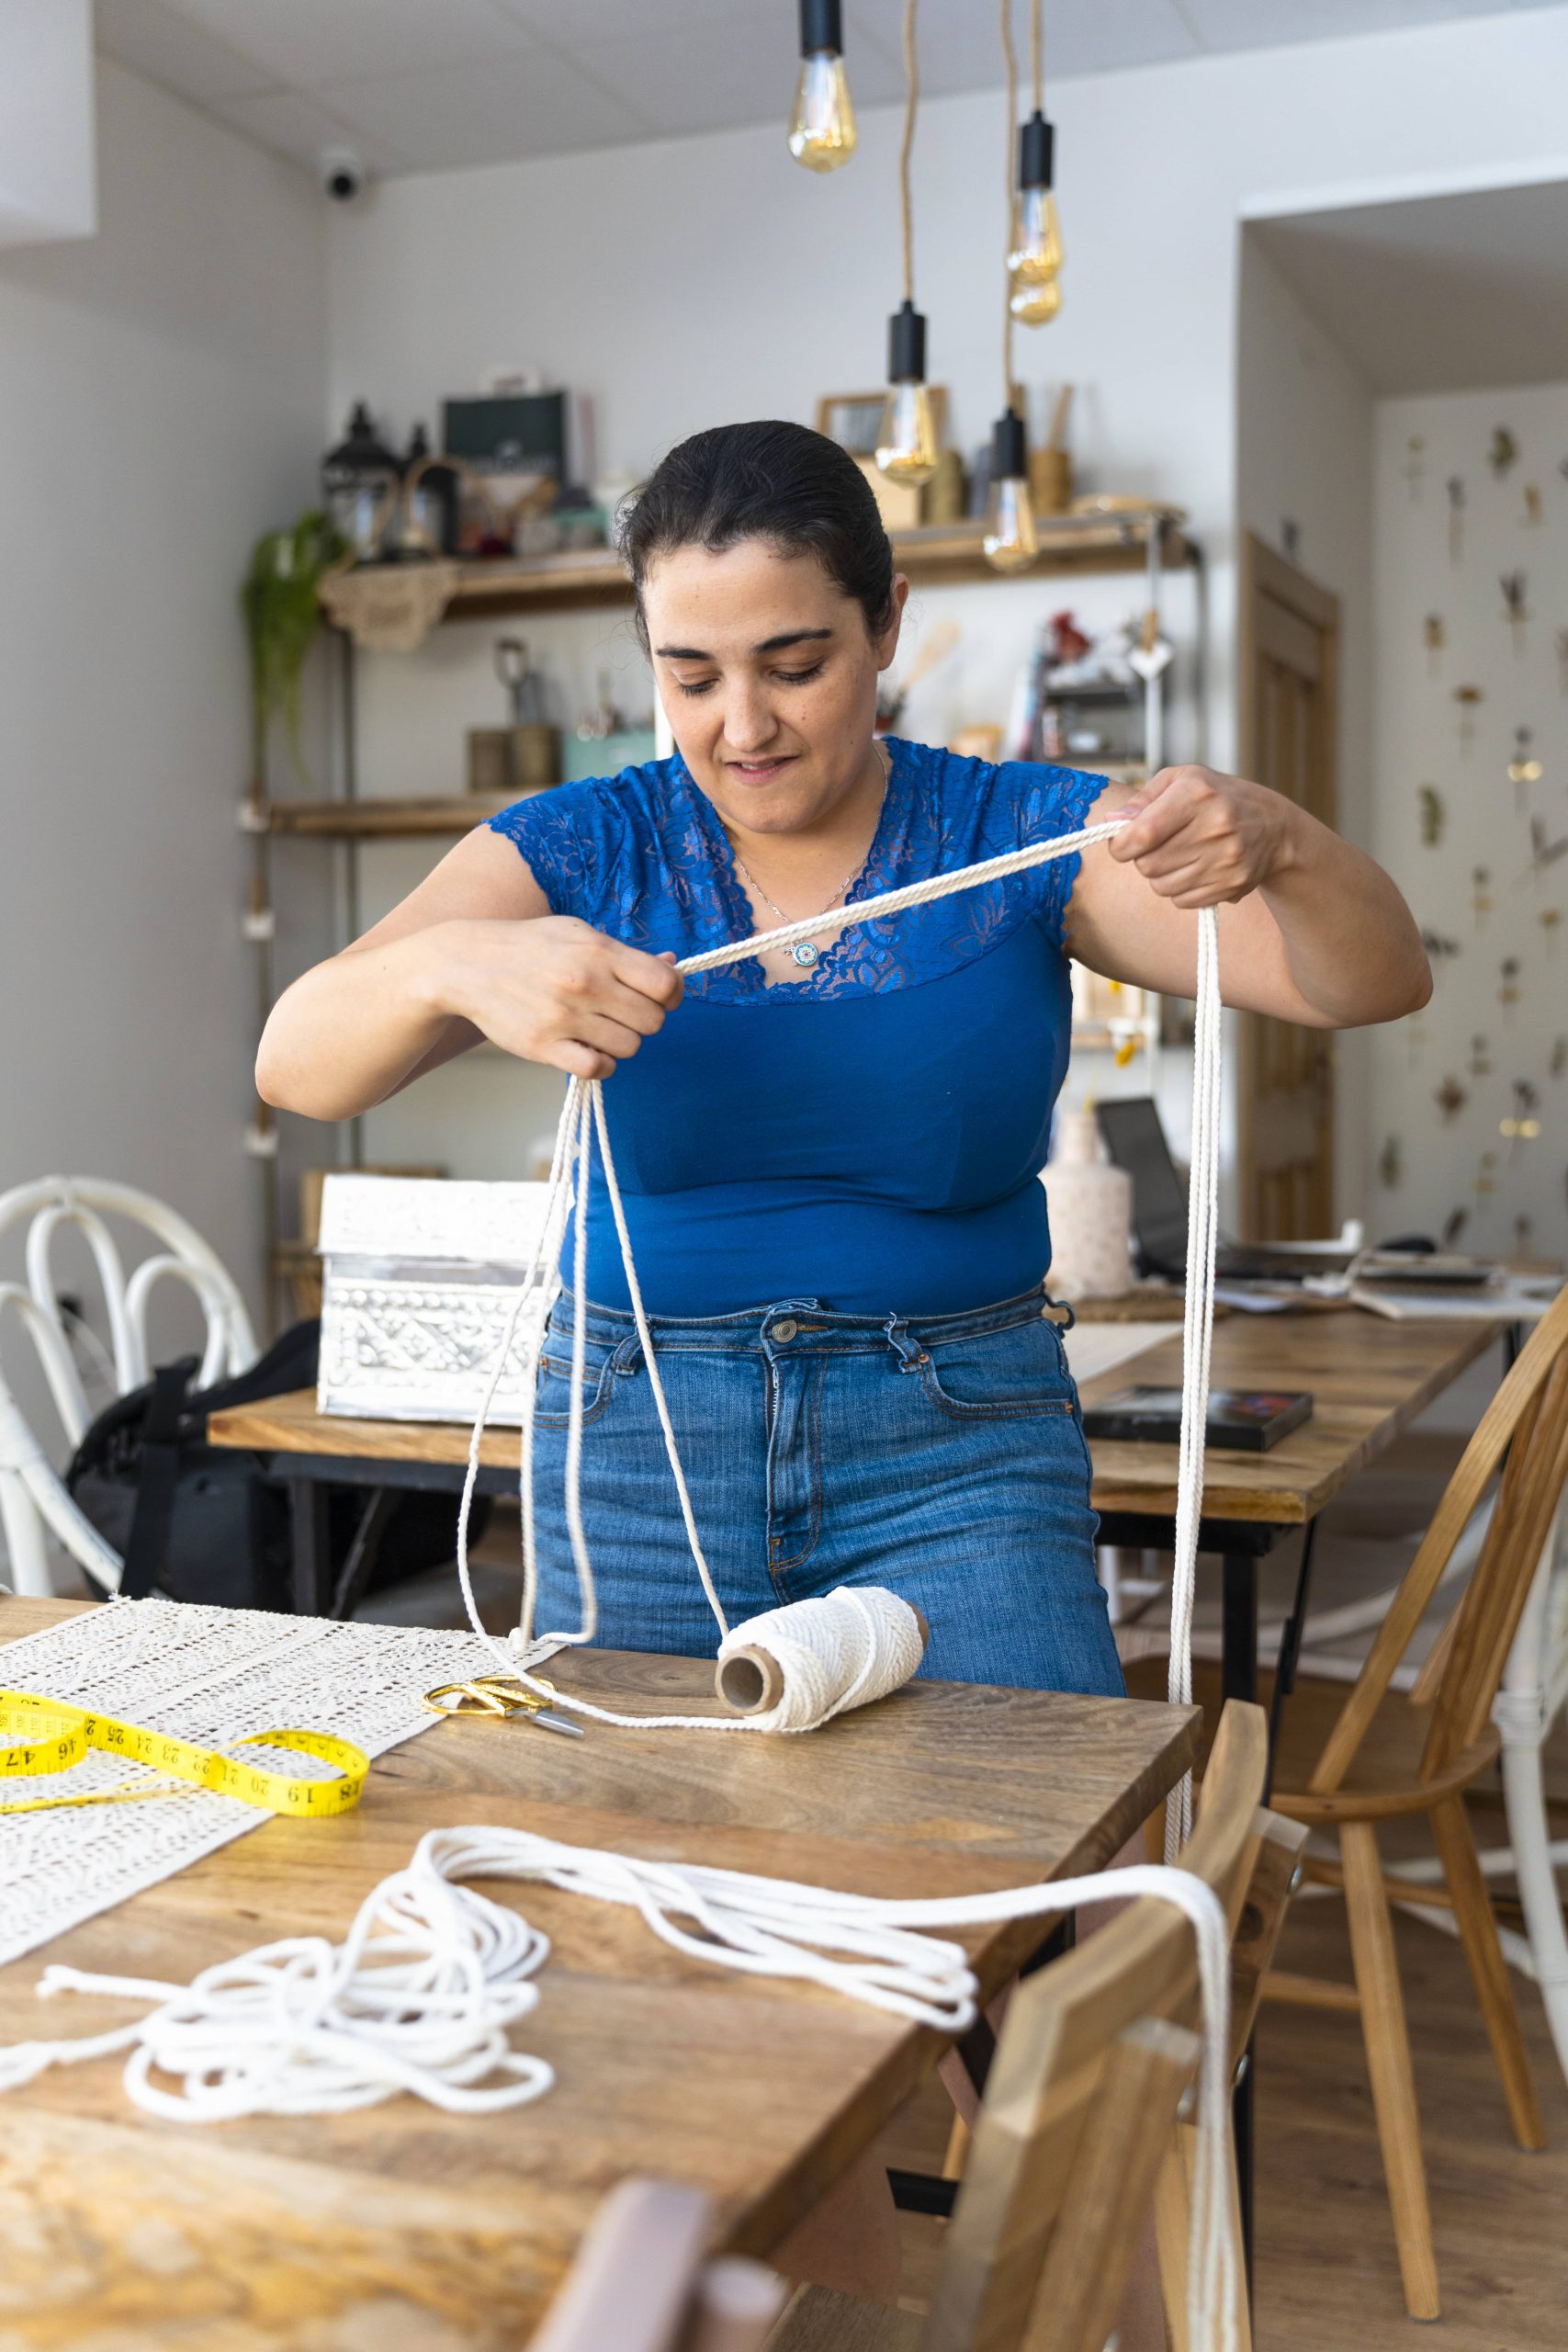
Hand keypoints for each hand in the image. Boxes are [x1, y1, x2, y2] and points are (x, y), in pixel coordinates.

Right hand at [433, 917, 682, 1080]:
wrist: (465, 964)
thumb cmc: (529, 947)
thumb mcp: (577, 933)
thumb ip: (625, 954)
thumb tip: (673, 968)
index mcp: (598, 950)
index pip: (664, 985)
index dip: (670, 995)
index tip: (658, 998)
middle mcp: (584, 983)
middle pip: (653, 1021)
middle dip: (645, 1020)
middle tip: (621, 1013)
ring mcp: (564, 1017)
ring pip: (629, 1047)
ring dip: (621, 1042)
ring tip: (598, 1028)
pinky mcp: (543, 1046)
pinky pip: (597, 1068)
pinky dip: (600, 1064)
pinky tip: (587, 1049)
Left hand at [1107, 766, 1293, 908]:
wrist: (1275, 828)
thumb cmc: (1217, 798)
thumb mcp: (1182, 780)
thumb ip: (1143, 799)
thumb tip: (1113, 820)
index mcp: (1197, 794)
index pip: (1142, 834)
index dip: (1121, 845)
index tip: (1122, 844)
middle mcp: (1214, 827)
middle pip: (1148, 865)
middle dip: (1143, 859)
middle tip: (1158, 846)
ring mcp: (1225, 860)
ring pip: (1161, 887)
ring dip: (1161, 875)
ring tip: (1181, 855)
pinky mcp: (1231, 885)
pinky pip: (1181, 901)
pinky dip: (1180, 889)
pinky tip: (1197, 869)